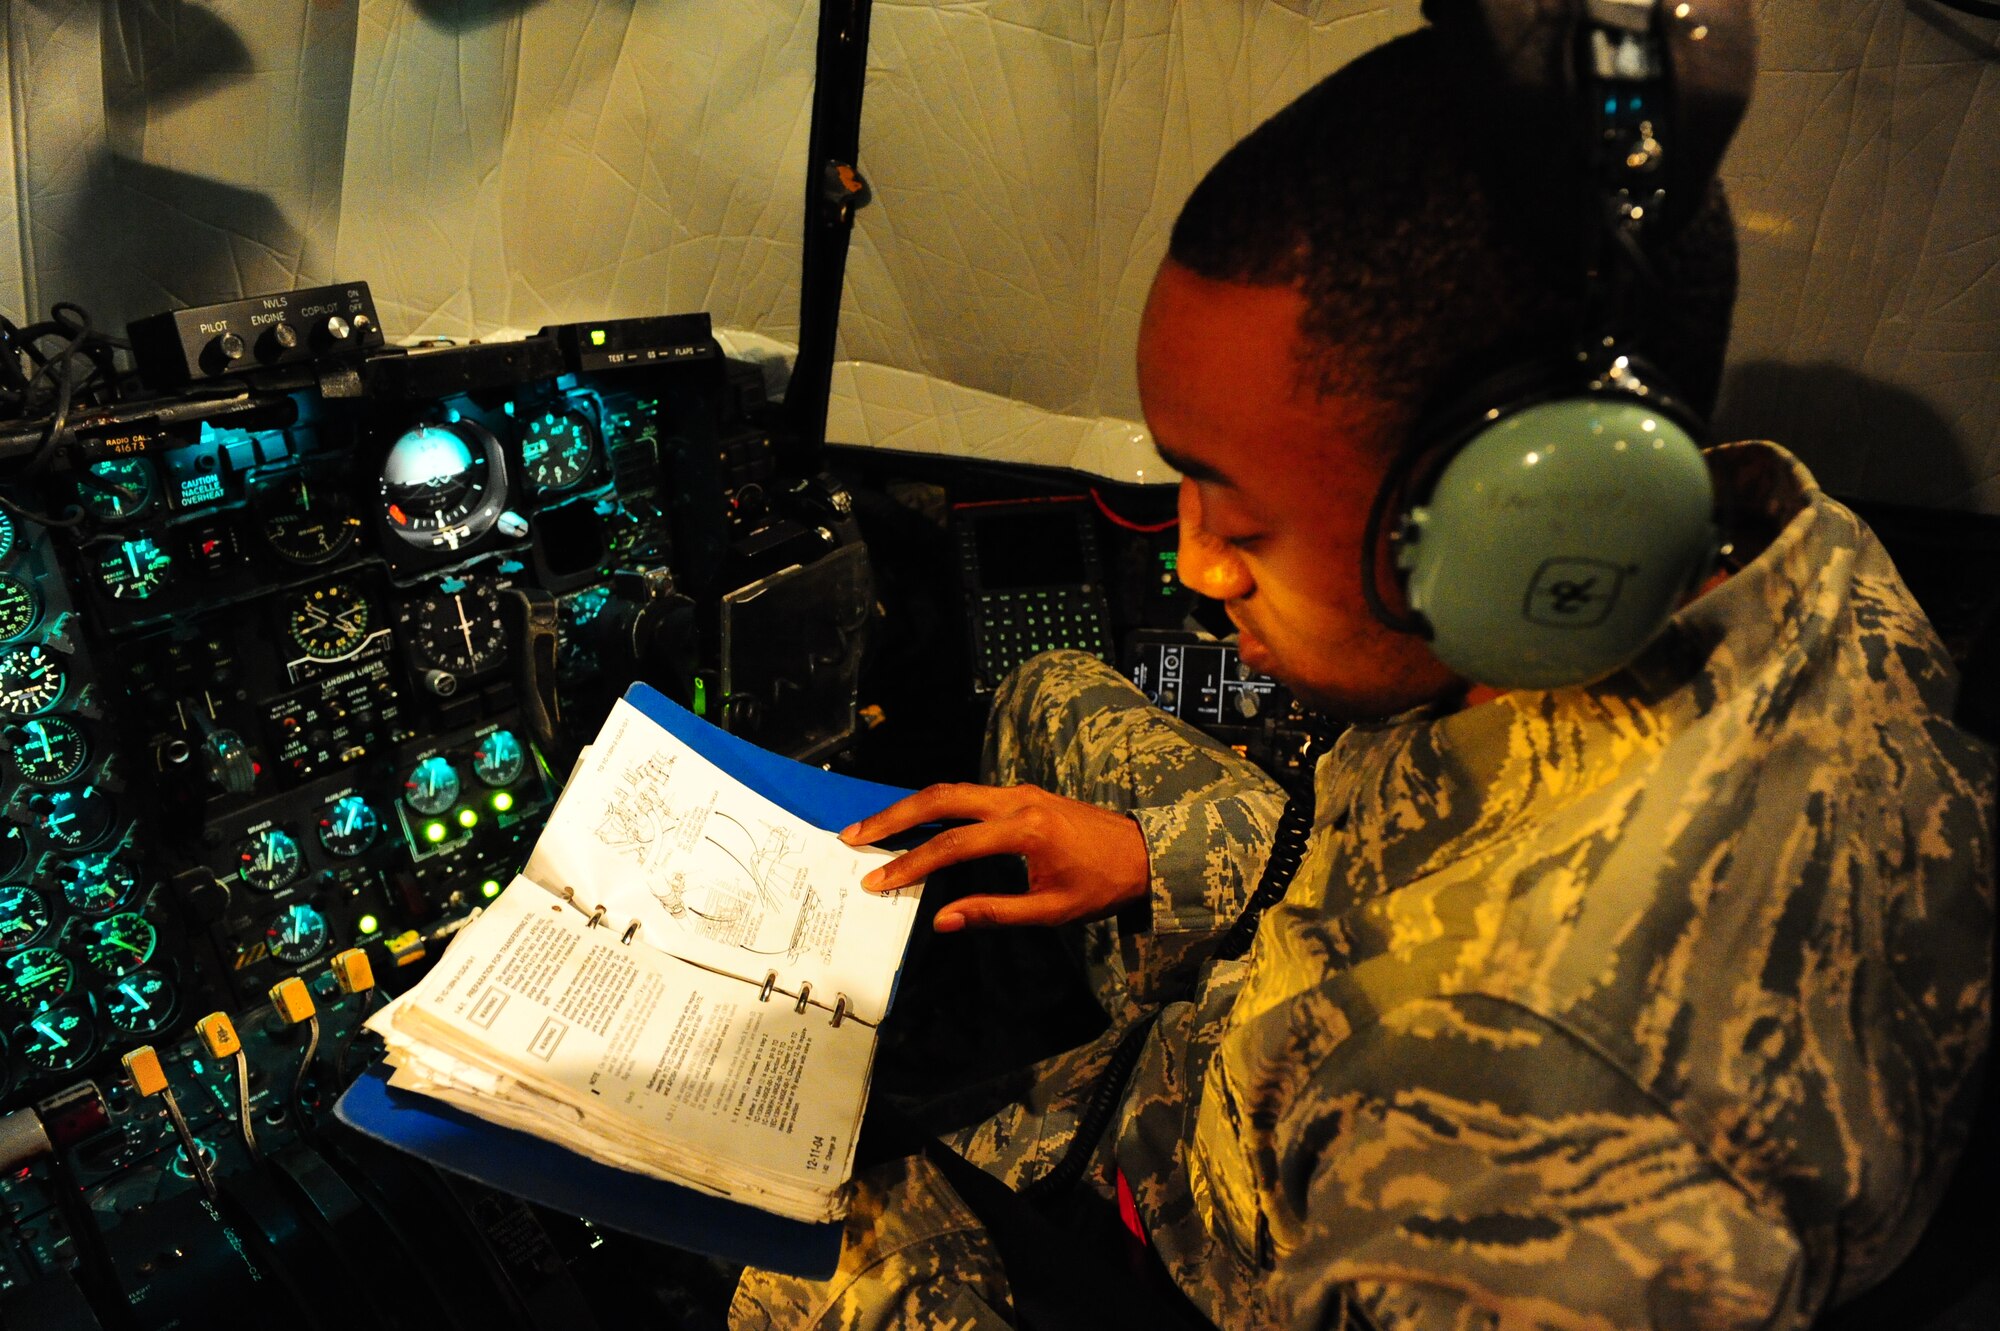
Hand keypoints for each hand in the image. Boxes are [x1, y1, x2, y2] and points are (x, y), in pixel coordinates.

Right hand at [842, 783, 1150, 932]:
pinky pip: (969, 792)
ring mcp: (1020, 790)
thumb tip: (942, 920)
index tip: (877, 882)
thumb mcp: (1051, 910)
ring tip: (872, 828)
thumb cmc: (1102, 886)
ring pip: (952, 789)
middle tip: (853, 835)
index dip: (911, 865)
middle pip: (942, 798)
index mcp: (1026, 830)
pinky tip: (913, 821)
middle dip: (894, 816)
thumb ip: (994, 912)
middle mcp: (1018, 799)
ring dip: (910, 807)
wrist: (1146, 852)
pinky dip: (935, 805)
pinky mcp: (1022, 792)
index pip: (953, 846)